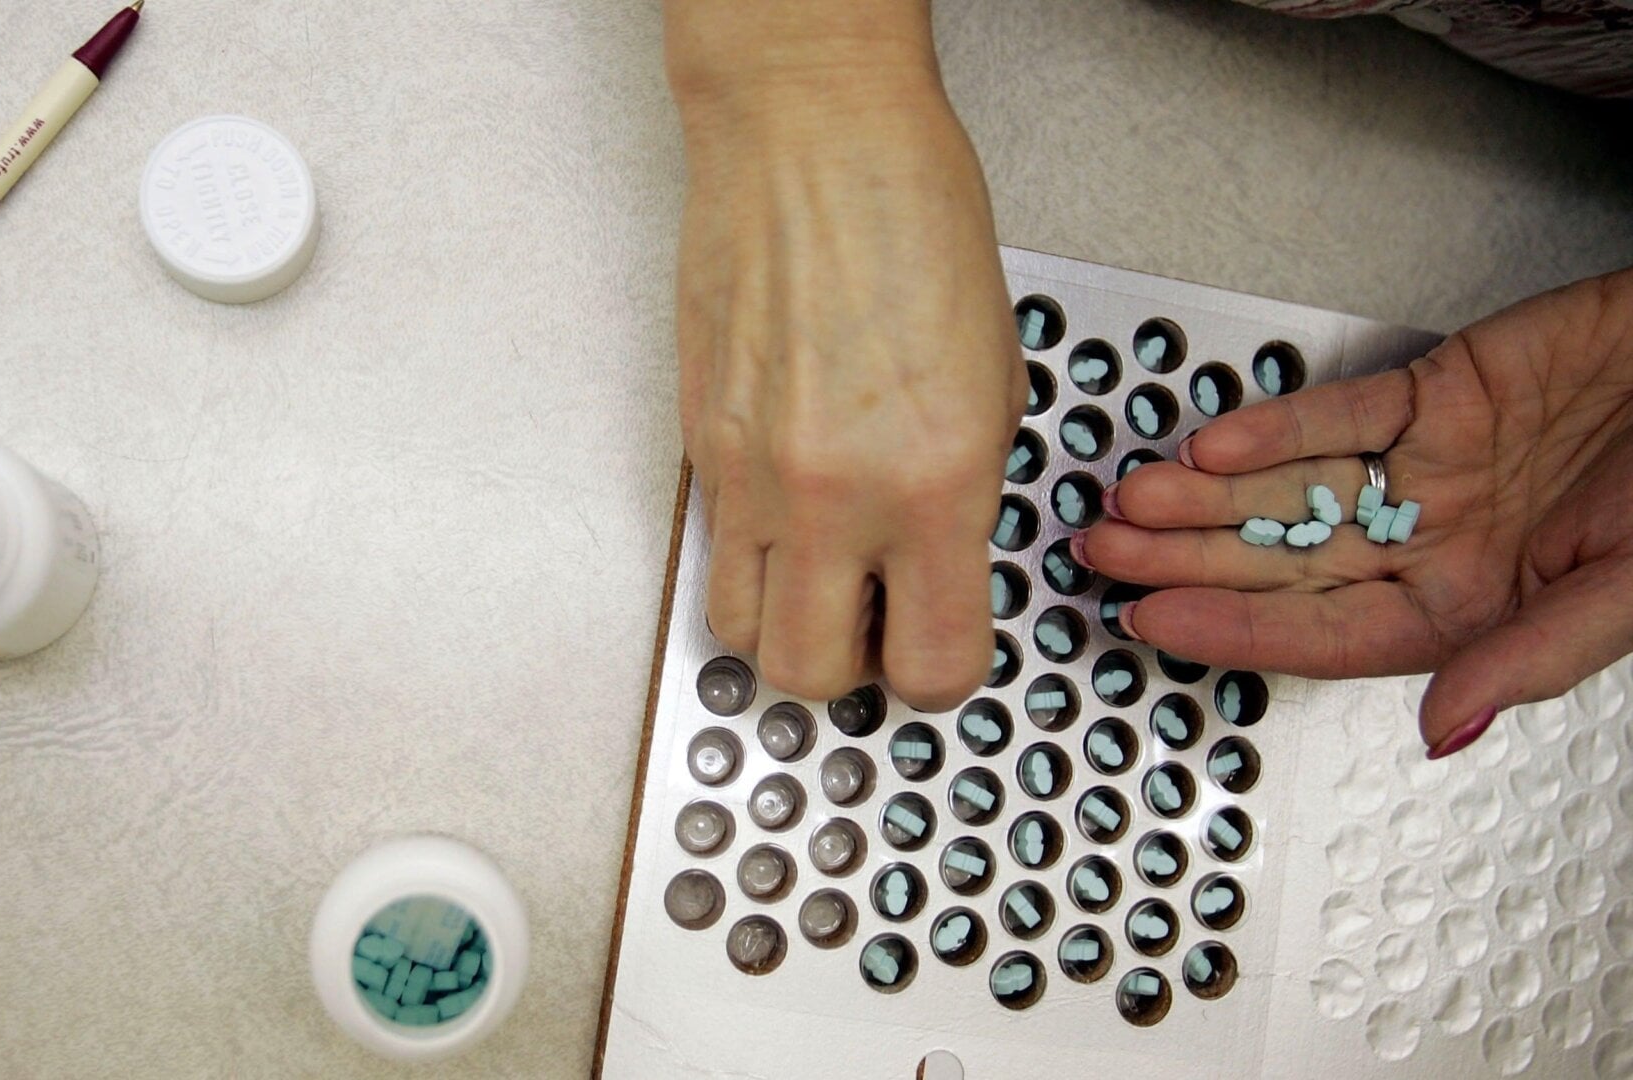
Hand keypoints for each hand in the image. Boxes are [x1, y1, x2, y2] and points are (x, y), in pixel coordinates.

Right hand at [667, 3, 1024, 709]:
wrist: (810, 138)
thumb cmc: (910, 218)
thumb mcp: (995, 374)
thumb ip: (967, 490)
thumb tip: (942, 561)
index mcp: (935, 479)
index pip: (931, 663)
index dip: (941, 674)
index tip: (943, 647)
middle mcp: (832, 492)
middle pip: (812, 676)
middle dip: (850, 670)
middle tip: (875, 627)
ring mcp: (750, 473)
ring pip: (742, 633)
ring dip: (785, 627)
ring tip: (821, 583)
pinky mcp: (698, 444)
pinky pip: (715, 549)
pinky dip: (752, 557)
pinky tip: (787, 510)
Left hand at [1079, 268, 1632, 757]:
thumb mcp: (1632, 589)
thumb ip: (1533, 655)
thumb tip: (1442, 726)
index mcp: (1473, 611)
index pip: (1327, 637)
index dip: (1237, 636)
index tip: (1152, 630)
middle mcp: (1438, 543)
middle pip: (1287, 564)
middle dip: (1189, 563)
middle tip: (1100, 559)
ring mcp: (1433, 468)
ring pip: (1293, 489)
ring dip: (1207, 498)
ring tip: (1128, 502)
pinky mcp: (1440, 391)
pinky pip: (1342, 416)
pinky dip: (1276, 429)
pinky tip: (1211, 446)